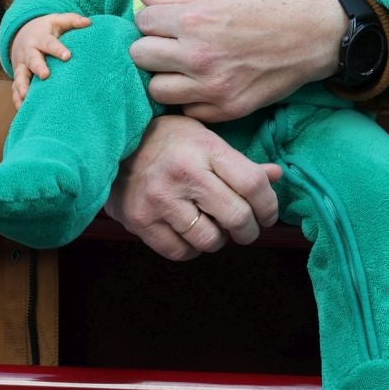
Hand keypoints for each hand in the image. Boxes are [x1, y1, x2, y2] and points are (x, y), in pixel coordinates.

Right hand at [10, 13, 89, 107]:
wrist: (22, 35)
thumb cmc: (46, 30)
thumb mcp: (57, 21)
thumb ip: (72, 20)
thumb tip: (89, 22)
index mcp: (40, 38)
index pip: (49, 44)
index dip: (58, 50)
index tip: (68, 56)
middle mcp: (29, 53)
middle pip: (32, 60)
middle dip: (38, 67)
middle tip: (45, 76)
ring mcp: (21, 66)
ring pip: (20, 77)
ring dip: (22, 86)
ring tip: (26, 96)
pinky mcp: (18, 78)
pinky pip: (15, 90)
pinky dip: (17, 99)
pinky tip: (22, 109)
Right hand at [102, 115, 282, 260]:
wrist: (112, 143)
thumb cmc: (167, 139)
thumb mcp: (205, 138)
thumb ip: (239, 161)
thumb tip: (276, 176)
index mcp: (204, 148)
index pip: (252, 184)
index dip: (269, 206)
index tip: (268, 214)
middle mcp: (184, 174)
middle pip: (237, 217)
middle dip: (249, 230)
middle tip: (246, 229)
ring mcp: (160, 200)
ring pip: (210, 240)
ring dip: (219, 240)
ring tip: (213, 228)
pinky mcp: (140, 221)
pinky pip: (180, 251)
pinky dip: (191, 249)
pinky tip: (189, 233)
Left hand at [130, 0, 340, 121]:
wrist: (314, 34)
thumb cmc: (268, 4)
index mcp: (193, 20)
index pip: (142, 23)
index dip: (152, 20)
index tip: (166, 21)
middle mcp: (197, 56)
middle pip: (140, 57)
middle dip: (151, 47)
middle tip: (170, 44)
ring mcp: (212, 87)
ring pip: (156, 90)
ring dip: (165, 77)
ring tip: (183, 67)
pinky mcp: (227, 110)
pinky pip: (187, 110)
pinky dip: (190, 99)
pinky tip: (204, 83)